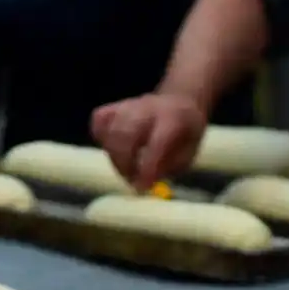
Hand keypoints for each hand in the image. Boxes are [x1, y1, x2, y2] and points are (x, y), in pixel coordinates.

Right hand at [91, 93, 206, 191]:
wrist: (180, 102)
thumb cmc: (185, 133)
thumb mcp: (189, 153)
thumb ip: (170, 167)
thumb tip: (148, 180)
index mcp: (173, 117)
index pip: (157, 141)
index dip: (148, 167)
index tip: (142, 187)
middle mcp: (148, 107)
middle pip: (127, 132)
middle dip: (125, 162)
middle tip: (132, 180)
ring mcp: (128, 104)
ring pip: (110, 128)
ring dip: (113, 155)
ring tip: (126, 168)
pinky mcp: (113, 107)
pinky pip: (99, 120)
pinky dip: (101, 138)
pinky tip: (113, 149)